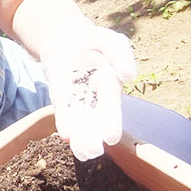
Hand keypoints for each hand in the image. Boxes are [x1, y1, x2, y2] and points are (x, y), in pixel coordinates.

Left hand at [40, 24, 136, 160]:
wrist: (67, 38)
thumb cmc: (95, 41)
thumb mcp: (112, 41)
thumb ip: (122, 55)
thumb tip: (128, 75)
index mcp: (111, 85)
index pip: (112, 106)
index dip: (112, 122)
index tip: (111, 137)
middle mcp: (96, 96)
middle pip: (95, 119)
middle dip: (94, 136)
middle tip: (92, 152)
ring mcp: (78, 98)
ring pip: (80, 121)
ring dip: (79, 137)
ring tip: (81, 153)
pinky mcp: (62, 96)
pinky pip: (63, 112)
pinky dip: (64, 123)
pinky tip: (65, 137)